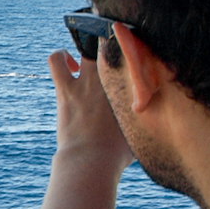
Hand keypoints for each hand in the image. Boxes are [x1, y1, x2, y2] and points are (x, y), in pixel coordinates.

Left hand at [46, 49, 133, 169]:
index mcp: (131, 87)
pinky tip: (69, 64)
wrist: (92, 161)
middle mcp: (110, 79)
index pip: (133, 56)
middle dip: (110, 47)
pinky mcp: (65, 89)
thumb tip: (153, 114)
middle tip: (108, 59)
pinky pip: (57, 61)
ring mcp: (87, 82)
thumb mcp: (137, 131)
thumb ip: (142, 116)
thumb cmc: (117, 152)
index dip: (131, 51)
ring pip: (84, 47)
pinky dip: (60, 57)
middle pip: (111, 48)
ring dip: (83, 47)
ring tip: (84, 58)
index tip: (131, 54)